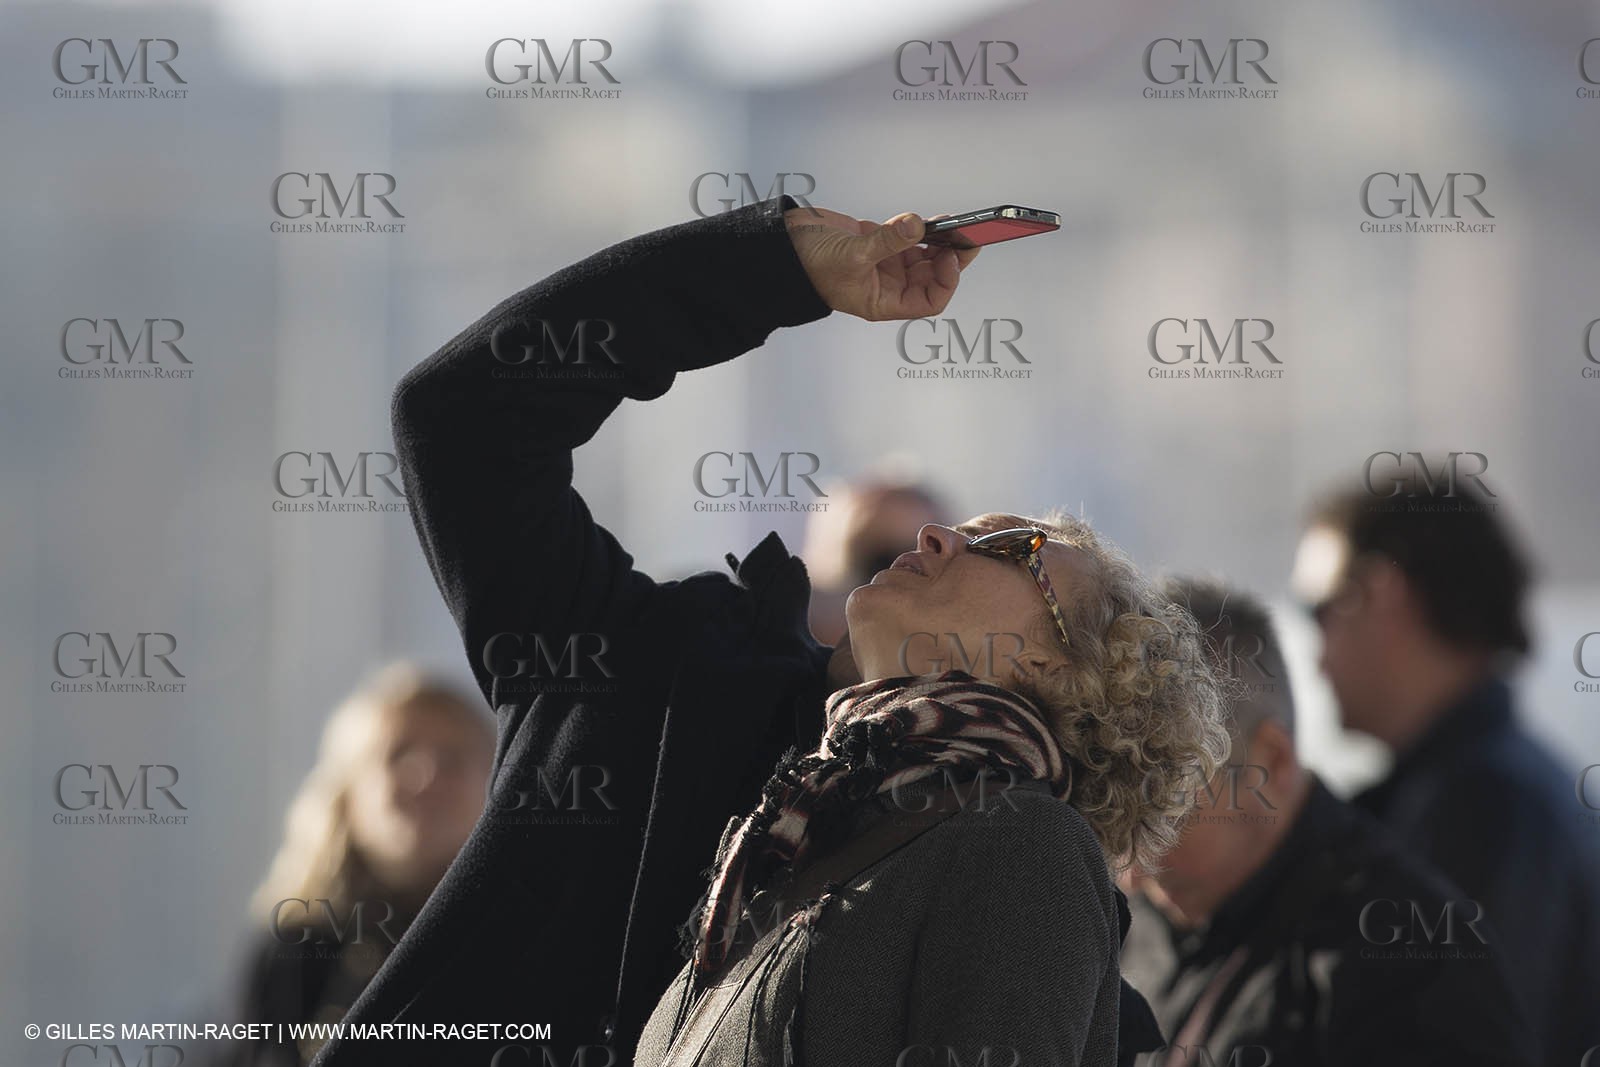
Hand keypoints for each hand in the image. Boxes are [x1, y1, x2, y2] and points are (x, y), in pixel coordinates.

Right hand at [785, 208, 980, 321]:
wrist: (784, 246)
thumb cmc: (809, 266)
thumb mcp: (851, 255)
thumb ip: (887, 240)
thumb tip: (918, 226)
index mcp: (883, 301)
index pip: (929, 301)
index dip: (946, 281)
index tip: (952, 257)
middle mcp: (888, 285)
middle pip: (933, 276)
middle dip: (951, 257)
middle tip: (967, 236)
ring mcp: (885, 263)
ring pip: (925, 256)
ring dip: (940, 241)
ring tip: (952, 225)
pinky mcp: (879, 243)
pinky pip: (910, 238)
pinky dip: (922, 229)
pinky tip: (928, 220)